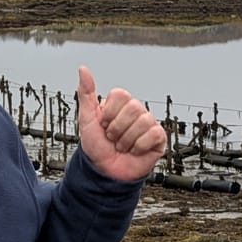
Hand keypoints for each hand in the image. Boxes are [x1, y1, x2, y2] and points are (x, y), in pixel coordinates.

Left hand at [76, 66, 166, 181]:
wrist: (104, 172)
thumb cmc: (96, 147)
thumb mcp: (86, 118)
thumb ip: (86, 93)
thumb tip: (83, 69)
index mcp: (121, 105)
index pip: (120, 94)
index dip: (109, 113)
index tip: (103, 124)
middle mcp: (136, 112)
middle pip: (133, 107)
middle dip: (117, 128)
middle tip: (112, 138)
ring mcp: (148, 124)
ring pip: (143, 121)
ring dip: (126, 139)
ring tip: (122, 146)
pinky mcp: (158, 138)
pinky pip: (154, 133)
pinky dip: (139, 145)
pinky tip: (134, 150)